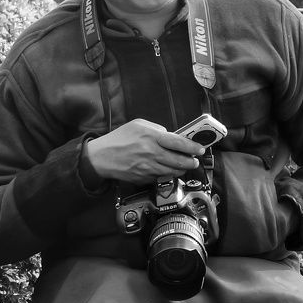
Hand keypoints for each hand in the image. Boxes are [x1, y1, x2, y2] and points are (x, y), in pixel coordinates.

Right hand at [84, 119, 205, 183]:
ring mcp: (149, 168)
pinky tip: (170, 170)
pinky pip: (161, 177)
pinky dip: (168, 174)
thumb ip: (156, 128)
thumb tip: (170, 135)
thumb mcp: (138, 125)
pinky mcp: (145, 177)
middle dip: (191, 161)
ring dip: (182, 169)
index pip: (178, 143)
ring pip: (173, 171)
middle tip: (195, 160)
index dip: (192, 147)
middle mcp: (152, 153)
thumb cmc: (119, 139)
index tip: (199, 149)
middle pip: (179, 160)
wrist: (103, 157)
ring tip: (186, 166)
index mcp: (152, 137)